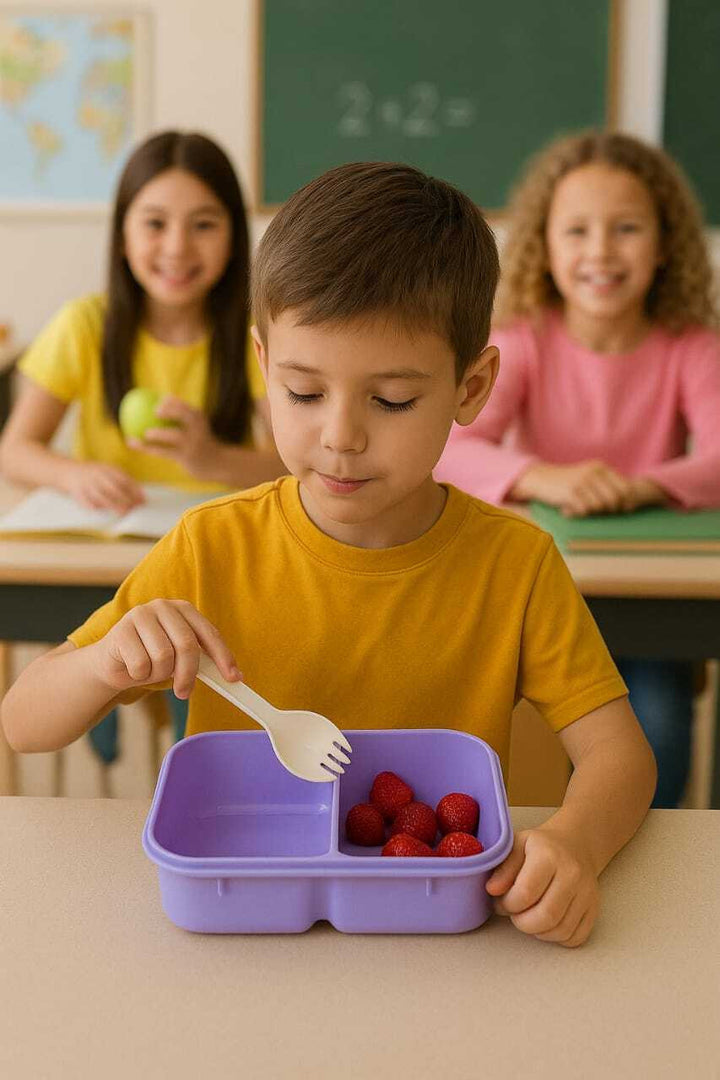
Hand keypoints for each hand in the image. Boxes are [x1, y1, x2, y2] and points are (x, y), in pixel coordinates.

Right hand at [60, 461, 144, 513]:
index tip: (143, 499)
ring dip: (114, 505)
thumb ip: (118, 480)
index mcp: (105, 468)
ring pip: (102, 495)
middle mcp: (96, 474)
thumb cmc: (88, 473)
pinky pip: (85, 500)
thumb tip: (137, 495)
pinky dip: (93, 506)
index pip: (123, 478)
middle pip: (114, 487)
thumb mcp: (103, 470)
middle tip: (135, 508)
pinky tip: (101, 512)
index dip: (135, 489)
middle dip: (126, 498)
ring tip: (124, 512)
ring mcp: (85, 483)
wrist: (61, 469)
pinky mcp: (75, 491)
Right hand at [95, 599, 240, 698]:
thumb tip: (235, 678)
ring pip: (163, 656)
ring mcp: (141, 615)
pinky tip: (134, 668)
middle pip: (187, 645)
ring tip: (150, 670)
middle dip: (188, 674)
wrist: (112, 662)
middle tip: (184, 692)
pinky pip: (141, 663)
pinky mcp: (121, 630)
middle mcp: (163, 607)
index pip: (209, 633)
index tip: (233, 678)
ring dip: (159, 674)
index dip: (223, 657)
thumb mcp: (181, 658)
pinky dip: (140, 675)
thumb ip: (204, 662)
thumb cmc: (151, 658)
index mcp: (183, 609)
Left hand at [127, 396, 222, 480]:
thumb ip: (183, 418)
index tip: (159, 400)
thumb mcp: (197, 428)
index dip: (172, 401)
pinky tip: (134, 444)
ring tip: (146, 434)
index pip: (185, 407)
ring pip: (174, 436)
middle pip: (184, 415)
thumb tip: (158, 406)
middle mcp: (198, 429)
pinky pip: (164, 451)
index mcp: (199, 419)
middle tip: (154, 411)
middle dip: (170, 410)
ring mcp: (193, 443)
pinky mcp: (186, 457)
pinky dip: (148, 447)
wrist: (217, 464)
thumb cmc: (201, 443)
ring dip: (159, 434)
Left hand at [485, 824, 599, 946]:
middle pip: (546, 916)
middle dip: (522, 923)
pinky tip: (547, 924)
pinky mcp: (594, 909)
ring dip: (538, 932)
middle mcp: (572, 874)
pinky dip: (557, 938)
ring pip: (561, 930)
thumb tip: (492, 890)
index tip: (502, 902)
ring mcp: (587, 893)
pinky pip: (575, 938)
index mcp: (549, 855)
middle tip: (515, 914)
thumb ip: (503, 868)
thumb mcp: (516, 846)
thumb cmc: (539, 847)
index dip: (508, 904)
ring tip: (529, 917)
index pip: (526, 892)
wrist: (574, 845)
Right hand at [512, 460, 636, 516]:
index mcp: (600, 467)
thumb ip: (608, 486)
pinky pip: (585, 510)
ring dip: (593, 512)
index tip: (624, 509)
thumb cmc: (568, 482)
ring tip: (583, 507)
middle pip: (614, 499)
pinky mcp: (570, 493)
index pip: (625, 488)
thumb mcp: (589, 477)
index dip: (627, 502)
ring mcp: (581, 482)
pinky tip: (572, 508)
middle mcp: (592, 473)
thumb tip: (630, 505)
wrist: (541, 478)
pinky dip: (580, 513)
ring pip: (599, 506)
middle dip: (611, 509)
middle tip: (602, 512)